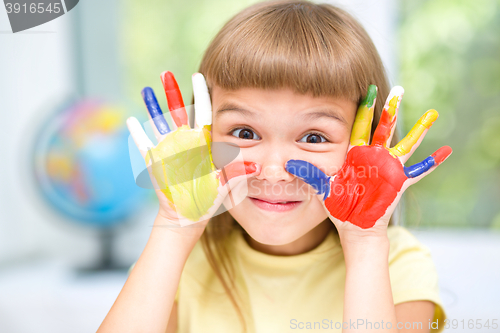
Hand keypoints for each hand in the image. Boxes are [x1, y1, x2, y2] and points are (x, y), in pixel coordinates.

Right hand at [127, 71, 259, 226]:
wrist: (190, 213)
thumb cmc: (209, 198)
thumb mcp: (225, 184)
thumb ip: (238, 173)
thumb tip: (257, 167)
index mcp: (202, 143)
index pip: (202, 113)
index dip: (201, 94)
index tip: (199, 75)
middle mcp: (185, 142)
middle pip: (178, 111)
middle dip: (172, 92)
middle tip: (166, 72)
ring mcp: (168, 150)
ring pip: (159, 123)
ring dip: (152, 107)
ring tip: (147, 89)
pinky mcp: (155, 162)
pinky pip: (144, 144)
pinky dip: (138, 133)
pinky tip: (131, 119)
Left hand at [285, 85, 451, 235]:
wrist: (354, 226)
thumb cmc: (339, 205)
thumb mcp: (322, 187)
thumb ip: (307, 173)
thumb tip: (287, 162)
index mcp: (355, 154)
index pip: (360, 126)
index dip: (364, 108)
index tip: (367, 89)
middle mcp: (374, 157)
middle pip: (384, 128)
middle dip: (391, 110)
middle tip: (398, 90)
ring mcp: (389, 168)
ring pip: (405, 144)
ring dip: (418, 130)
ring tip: (432, 114)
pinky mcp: (399, 182)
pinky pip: (418, 171)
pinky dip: (432, 163)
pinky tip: (446, 151)